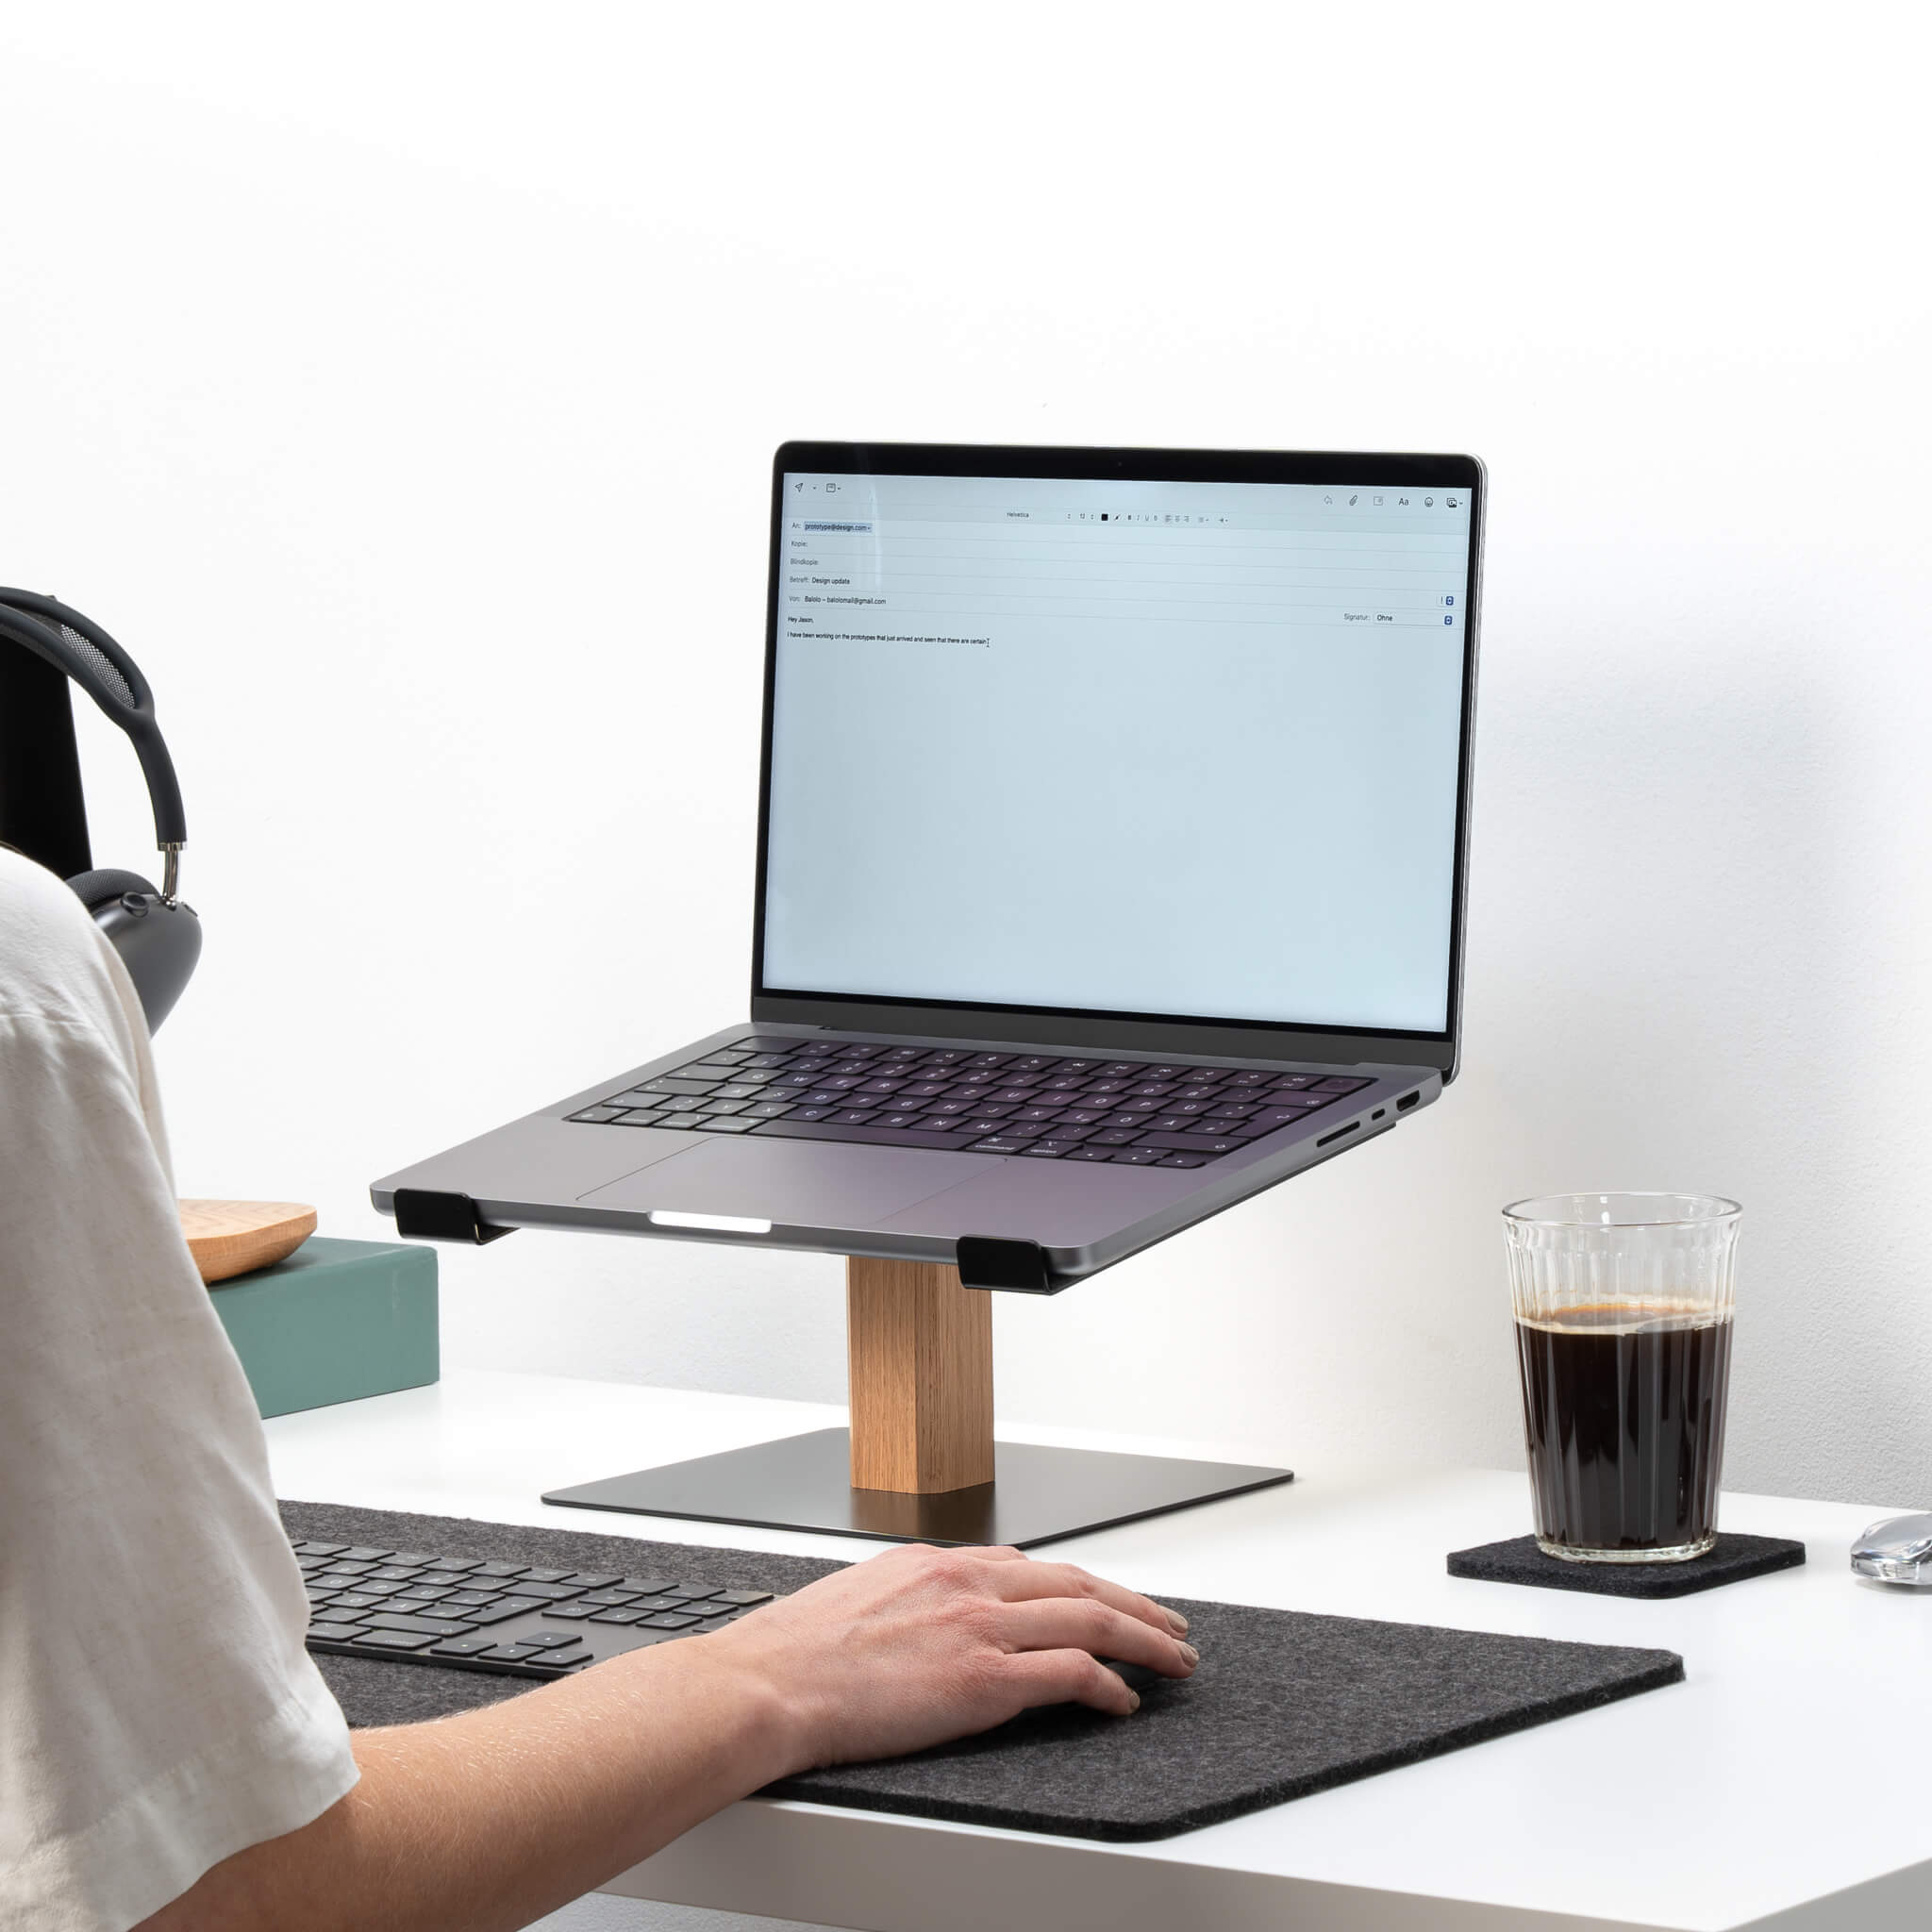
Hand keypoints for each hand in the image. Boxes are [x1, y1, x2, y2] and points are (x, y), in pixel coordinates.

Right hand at [696, 1542, 1196, 1771]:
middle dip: (1134, 1603)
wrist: (765, 1684)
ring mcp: (978, 1626)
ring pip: (1091, 1617)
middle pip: (1078, 1583)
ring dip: (1144, 1638)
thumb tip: (926, 1618)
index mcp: (936, 1561)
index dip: (1082, 1585)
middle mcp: (965, 1581)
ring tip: (1175, 1658)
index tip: (1107, 1598)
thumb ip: (909, 1600)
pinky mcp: (983, 1677)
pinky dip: (1108, 1684)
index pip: (1032, 1566)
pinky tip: (1125, 1699)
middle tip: (1171, 1625)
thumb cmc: (795, 1653)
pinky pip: (1071, 1672)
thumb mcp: (860, 1597)